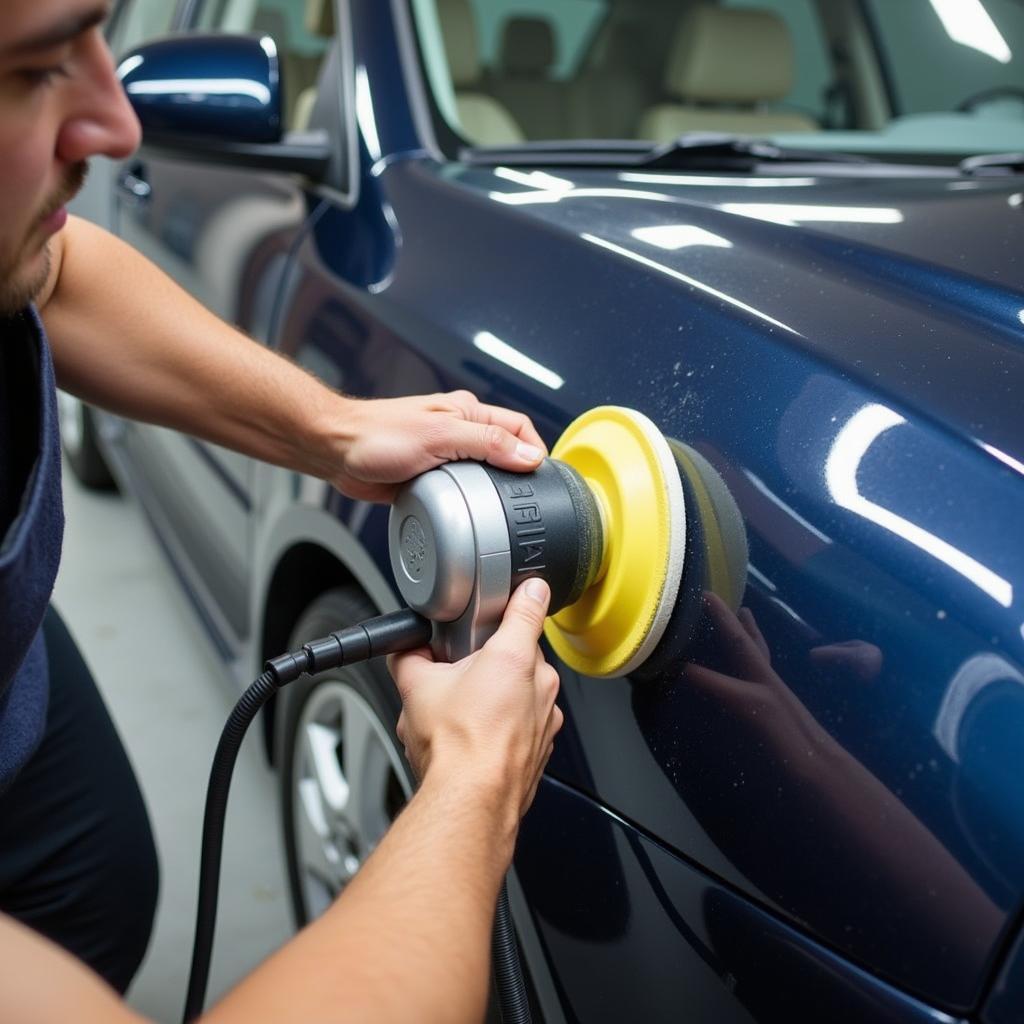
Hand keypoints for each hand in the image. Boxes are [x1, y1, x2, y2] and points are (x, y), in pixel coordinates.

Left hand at [332, 391, 545, 501]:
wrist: (335, 450)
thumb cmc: (377, 434)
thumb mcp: (440, 436)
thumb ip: (487, 443)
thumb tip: (529, 455)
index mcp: (466, 412)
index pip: (518, 427)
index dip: (535, 449)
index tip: (543, 477)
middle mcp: (458, 430)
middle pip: (504, 450)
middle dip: (517, 472)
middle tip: (526, 499)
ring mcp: (444, 453)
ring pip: (482, 473)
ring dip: (491, 490)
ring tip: (500, 509)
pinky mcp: (429, 475)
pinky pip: (459, 490)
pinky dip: (467, 502)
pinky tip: (467, 514)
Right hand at [388, 578, 562, 820]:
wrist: (472, 800)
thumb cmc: (455, 747)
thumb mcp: (417, 688)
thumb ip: (411, 658)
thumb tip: (406, 652)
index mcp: (514, 658)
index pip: (529, 607)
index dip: (525, 593)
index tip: (529, 586)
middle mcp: (540, 684)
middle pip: (517, 656)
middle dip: (490, 662)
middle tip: (460, 678)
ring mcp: (547, 717)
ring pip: (523, 692)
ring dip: (499, 697)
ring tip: (466, 715)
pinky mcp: (543, 746)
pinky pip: (526, 724)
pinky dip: (507, 727)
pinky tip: (477, 739)